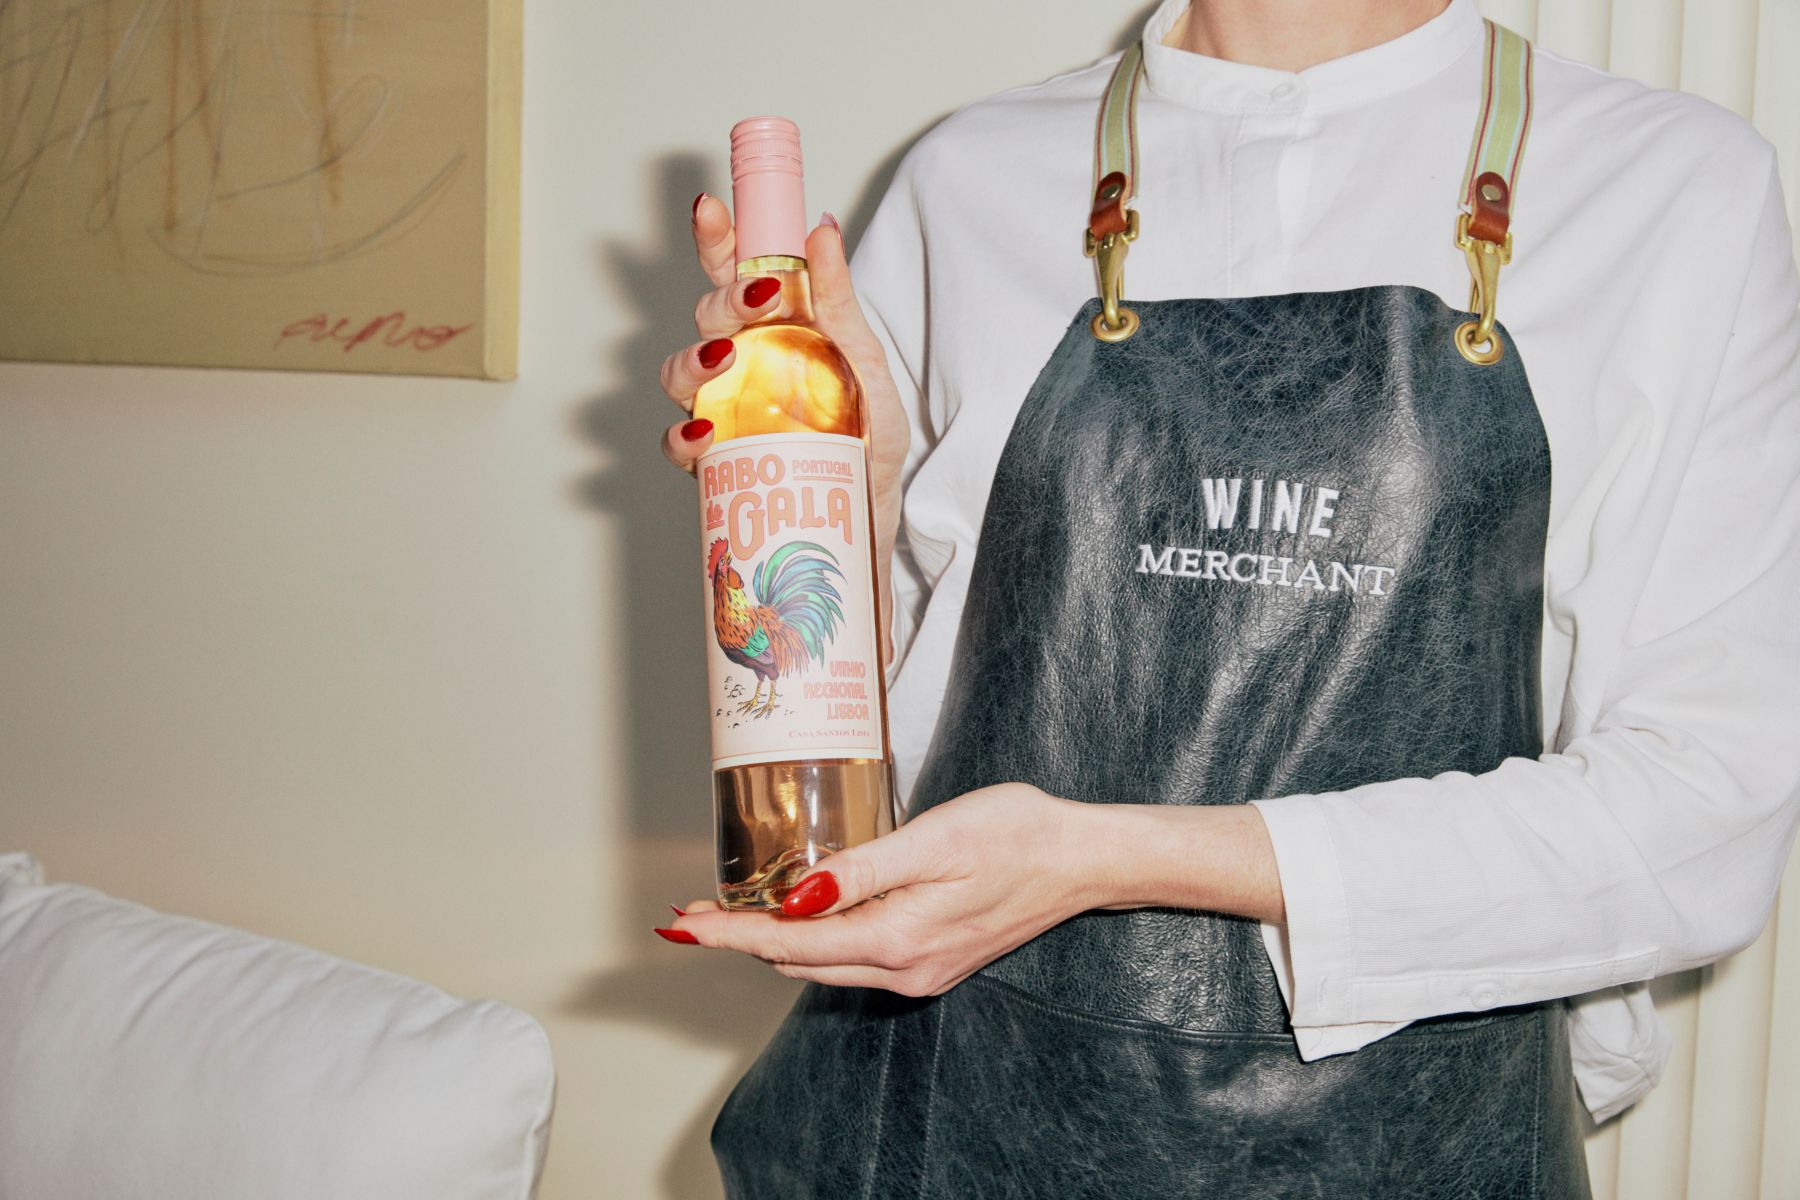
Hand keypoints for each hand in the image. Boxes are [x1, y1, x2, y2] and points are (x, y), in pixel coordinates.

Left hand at [656, 791, 1288, 993]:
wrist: (1083, 859)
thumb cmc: (1016, 835)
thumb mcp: (933, 840)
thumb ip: (860, 871)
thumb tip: (794, 898)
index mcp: (897, 938)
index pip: (789, 941)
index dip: (729, 932)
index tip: (682, 925)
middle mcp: (904, 968)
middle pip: (798, 961)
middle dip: (741, 938)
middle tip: (693, 915)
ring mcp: (921, 969)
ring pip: (825, 964)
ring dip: (775, 940)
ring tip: (731, 913)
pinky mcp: (934, 958)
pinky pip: (857, 959)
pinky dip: (817, 940)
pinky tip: (804, 915)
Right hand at [657, 197, 910, 530]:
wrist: (869, 508)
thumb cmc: (866, 433)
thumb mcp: (864, 359)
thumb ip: (838, 299)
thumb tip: (823, 230)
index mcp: (772, 328)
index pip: (734, 273)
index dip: (717, 238)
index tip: (711, 208)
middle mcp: (739, 363)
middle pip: (706, 316)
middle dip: (723, 298)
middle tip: (756, 295)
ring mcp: (721, 409)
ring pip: (680, 373)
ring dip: (694, 359)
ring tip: (722, 357)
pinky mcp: (716, 462)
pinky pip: (680, 444)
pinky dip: (683, 434)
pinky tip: (703, 428)